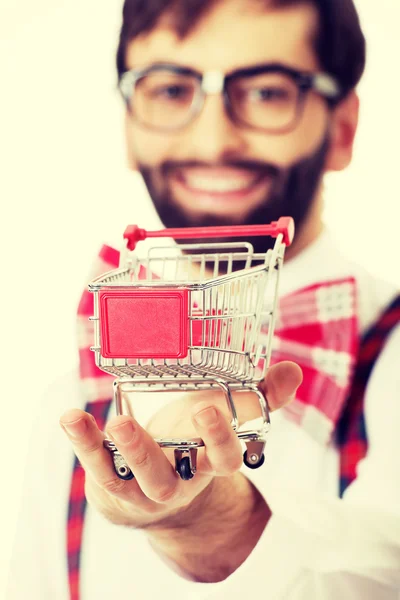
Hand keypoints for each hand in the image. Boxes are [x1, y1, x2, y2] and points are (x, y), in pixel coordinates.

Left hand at [60, 361, 301, 530]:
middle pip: (179, 473)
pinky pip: (99, 467)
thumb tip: (294, 371)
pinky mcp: (112, 483)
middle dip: (186, 445)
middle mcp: (178, 478)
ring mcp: (142, 486)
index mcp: (208, 463)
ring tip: (118, 420)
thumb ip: (258, 398)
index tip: (213, 408)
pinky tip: (73, 418)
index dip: (222, 438)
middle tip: (195, 409)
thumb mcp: (224, 420)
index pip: (225, 459)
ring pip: (135, 477)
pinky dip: (85, 443)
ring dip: (128, 448)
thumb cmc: (193, 444)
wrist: (155, 495)